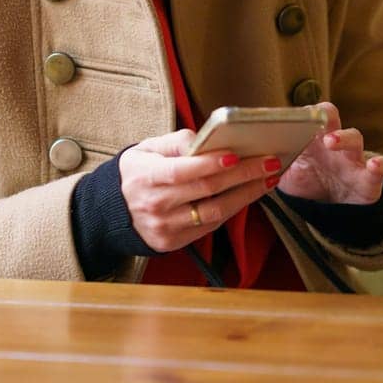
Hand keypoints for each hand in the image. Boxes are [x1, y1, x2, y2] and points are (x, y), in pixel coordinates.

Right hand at [117, 129, 281, 252]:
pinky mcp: (174, 242)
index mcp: (146, 176)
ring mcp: (165, 227)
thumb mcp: (146, 149)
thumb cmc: (137, 172)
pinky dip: (233, 209)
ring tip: (267, 179)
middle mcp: (156, 204)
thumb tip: (205, 140)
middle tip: (269, 162)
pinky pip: (211, 226)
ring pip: (214, 212)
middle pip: (206, 190)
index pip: (182, 171)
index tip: (235, 155)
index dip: (210, 164)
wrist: (113, 211)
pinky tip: (249, 194)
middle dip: (242, 175)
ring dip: (246, 195)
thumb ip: (175, 142)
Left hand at [277, 102, 382, 204]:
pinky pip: (379, 169)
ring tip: (330, 141)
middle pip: (332, 118)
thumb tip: (248, 155)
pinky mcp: (369, 179)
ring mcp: (353, 159)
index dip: (298, 112)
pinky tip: (374, 165)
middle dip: (324, 114)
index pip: (306, 115)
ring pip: (354, 138)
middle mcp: (333, 143)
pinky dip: (379, 165)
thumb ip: (270, 165)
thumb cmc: (308, 184)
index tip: (285, 114)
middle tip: (313, 117)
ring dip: (343, 137)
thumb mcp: (286, 176)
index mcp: (311, 139)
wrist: (335, 211)